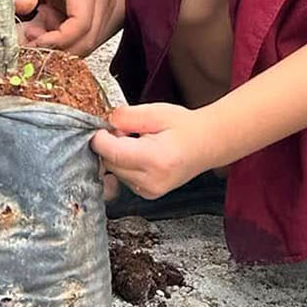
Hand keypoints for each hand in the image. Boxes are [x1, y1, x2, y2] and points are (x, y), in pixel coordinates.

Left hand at [14, 0, 113, 54]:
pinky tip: (44, 21)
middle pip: (87, 38)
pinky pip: (82, 37)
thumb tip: (21, 7)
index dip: (58, 40)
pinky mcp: (98, 14)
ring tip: (34, 24)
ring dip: (57, 44)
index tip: (33, 43)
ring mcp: (103, 6)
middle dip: (56, 47)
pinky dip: (60, 38)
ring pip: (85, 42)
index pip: (81, 23)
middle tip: (28, 38)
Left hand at [90, 103, 217, 199]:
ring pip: (114, 171)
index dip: (100, 139)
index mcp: (155, 160)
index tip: (100, 128)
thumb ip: (127, 116)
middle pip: (110, 164)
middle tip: (125, 131)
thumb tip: (106, 122)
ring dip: (117, 155)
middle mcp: (152, 181)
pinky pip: (123, 177)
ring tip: (137, 142)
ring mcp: (150, 191)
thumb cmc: (185, 127)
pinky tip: (140, 154)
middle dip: (110, 145)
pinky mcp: (148, 194)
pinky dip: (124, 164)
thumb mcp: (156, 112)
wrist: (207, 144)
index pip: (111, 153)